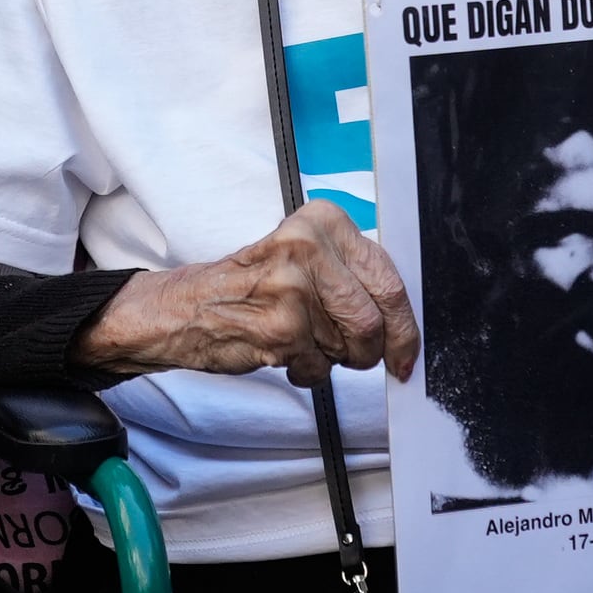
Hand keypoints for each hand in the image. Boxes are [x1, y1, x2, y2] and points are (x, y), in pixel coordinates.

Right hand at [72, 200, 416, 382]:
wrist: (186, 308)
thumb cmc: (249, 285)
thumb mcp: (304, 258)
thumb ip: (352, 275)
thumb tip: (404, 318)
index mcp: (322, 221)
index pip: (388, 278)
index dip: (404, 325)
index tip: (405, 349)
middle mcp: (307, 246)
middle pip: (375, 318)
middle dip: (373, 350)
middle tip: (363, 357)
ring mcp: (292, 288)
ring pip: (349, 347)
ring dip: (333, 358)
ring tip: (303, 340)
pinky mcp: (279, 328)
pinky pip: (319, 367)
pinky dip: (308, 372)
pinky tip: (283, 351)